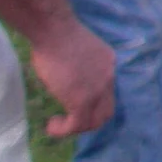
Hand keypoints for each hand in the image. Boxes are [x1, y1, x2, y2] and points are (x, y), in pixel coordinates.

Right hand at [31, 21, 113, 137]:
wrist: (55, 31)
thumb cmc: (57, 35)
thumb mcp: (76, 52)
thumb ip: (78, 67)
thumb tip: (65, 79)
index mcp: (108, 64)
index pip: (108, 91)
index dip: (93, 103)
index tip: (73, 105)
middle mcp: (109, 78)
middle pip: (107, 110)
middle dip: (89, 120)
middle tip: (68, 121)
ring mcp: (98, 90)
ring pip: (95, 121)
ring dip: (76, 128)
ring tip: (57, 125)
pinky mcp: (82, 100)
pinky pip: (77, 124)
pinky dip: (64, 130)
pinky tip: (51, 126)